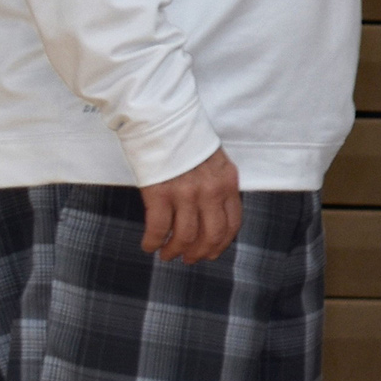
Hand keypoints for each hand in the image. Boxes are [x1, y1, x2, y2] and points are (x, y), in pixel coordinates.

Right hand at [138, 149, 241, 264]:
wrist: (162, 120)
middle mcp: (210, 191)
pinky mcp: (159, 194)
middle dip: (199, 253)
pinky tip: (149, 245)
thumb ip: (218, 187)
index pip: (232, 224)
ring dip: (174, 251)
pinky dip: (153, 242)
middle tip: (188, 259)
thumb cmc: (186, 140)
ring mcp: (185, 193)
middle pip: (210, 235)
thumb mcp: (215, 162)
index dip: (220, 244)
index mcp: (228, 183)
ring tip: (166, 254)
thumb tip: (212, 216)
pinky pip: (157, 229)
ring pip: (184, 237)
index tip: (210, 253)